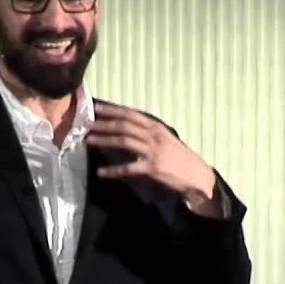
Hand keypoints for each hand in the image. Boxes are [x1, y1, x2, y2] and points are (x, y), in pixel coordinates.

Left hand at [87, 102, 220, 213]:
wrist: (197, 175)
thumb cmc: (180, 158)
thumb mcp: (166, 140)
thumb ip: (149, 134)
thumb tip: (130, 129)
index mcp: (156, 128)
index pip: (131, 114)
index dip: (113, 110)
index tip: (97, 108)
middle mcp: (154, 136)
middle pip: (124, 125)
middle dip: (104, 123)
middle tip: (86, 123)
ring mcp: (153, 151)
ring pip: (124, 141)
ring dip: (104, 140)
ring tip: (88, 140)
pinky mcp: (152, 168)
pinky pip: (128, 168)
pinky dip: (113, 170)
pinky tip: (101, 173)